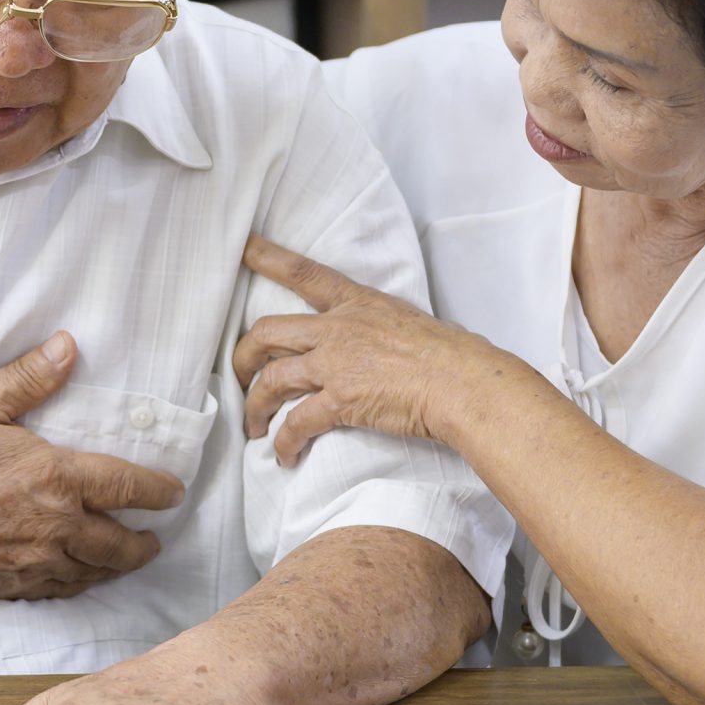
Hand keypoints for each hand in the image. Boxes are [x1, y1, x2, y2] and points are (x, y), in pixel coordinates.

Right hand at [0, 332, 184, 601]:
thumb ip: (28, 378)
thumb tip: (68, 346)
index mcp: (57, 478)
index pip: (125, 486)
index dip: (156, 490)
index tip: (173, 493)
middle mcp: (57, 526)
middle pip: (119, 542)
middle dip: (144, 542)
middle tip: (155, 539)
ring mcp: (36, 561)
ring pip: (94, 571)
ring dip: (117, 566)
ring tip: (128, 559)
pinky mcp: (14, 585)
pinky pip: (61, 590)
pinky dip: (81, 585)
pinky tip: (81, 578)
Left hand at [233, 235, 498, 465]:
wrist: (465, 382)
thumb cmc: (454, 355)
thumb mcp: (411, 323)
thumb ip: (383, 328)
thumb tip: (389, 344)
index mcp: (357, 303)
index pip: (304, 272)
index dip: (268, 257)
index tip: (242, 247)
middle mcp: (338, 329)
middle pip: (266, 332)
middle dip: (243, 356)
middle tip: (239, 377)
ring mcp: (336, 364)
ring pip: (271, 380)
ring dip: (255, 407)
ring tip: (254, 428)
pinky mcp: (340, 401)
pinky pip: (296, 424)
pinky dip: (284, 444)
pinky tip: (284, 457)